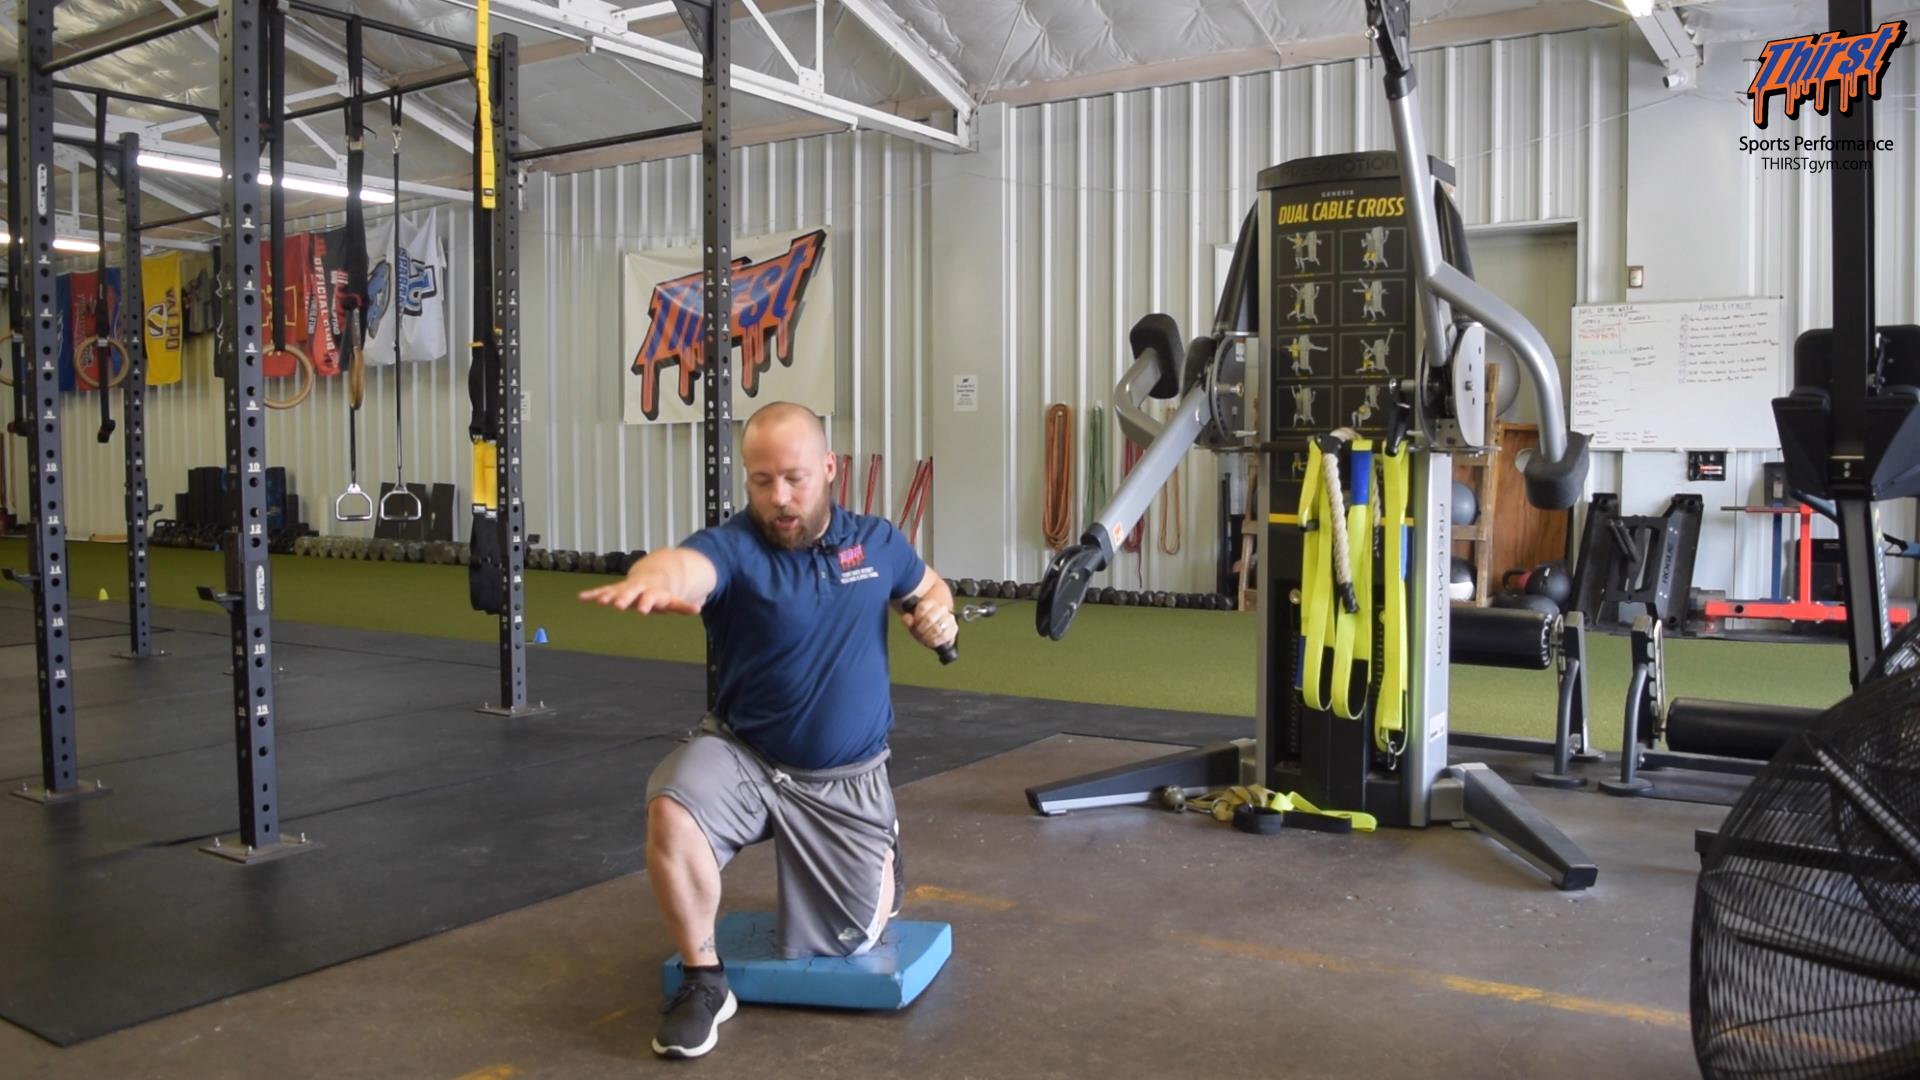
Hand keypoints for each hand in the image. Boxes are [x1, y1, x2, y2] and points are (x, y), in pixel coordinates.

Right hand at [578, 575, 700, 614]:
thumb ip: (683, 605)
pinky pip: (603, 591)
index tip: (642, 610)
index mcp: (651, 592)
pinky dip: (593, 595)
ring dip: (606, 596)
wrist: (652, 575)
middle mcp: (637, 589)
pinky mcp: (615, 590)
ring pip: (615, 591)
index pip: (650, 598)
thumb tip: (698, 608)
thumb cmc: (661, 592)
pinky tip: (581, 598)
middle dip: (624, 599)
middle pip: (630, 593)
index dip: (647, 603)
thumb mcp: (672, 599)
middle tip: (617, 606)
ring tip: (599, 602)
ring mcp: (625, 588)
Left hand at [902, 598, 956, 651]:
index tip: (915, 625)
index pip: (923, 607)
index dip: (917, 618)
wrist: (937, 626)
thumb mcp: (913, 620)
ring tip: (924, 639)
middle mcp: (942, 608)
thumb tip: (908, 620)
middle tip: (919, 634)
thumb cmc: (923, 623)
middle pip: (929, 619)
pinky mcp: (954, 629)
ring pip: (937, 628)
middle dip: (921, 630)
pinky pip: (945, 636)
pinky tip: (931, 643)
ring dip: (928, 637)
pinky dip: (936, 641)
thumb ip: (907, 619)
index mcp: (930, 603)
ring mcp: (949, 618)